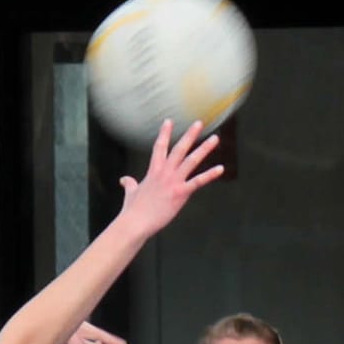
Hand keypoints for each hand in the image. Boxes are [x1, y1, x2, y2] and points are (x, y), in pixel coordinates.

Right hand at [117, 121, 222, 241]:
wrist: (135, 222)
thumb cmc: (132, 210)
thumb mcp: (130, 193)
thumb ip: (129, 184)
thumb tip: (124, 180)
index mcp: (153, 170)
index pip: (160, 147)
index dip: (164, 133)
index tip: (169, 121)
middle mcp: (164, 172)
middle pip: (179, 148)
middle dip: (190, 135)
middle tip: (199, 123)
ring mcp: (173, 181)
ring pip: (191, 160)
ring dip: (204, 148)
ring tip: (215, 139)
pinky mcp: (181, 193)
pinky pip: (198, 181)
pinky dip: (210, 175)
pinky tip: (220, 168)